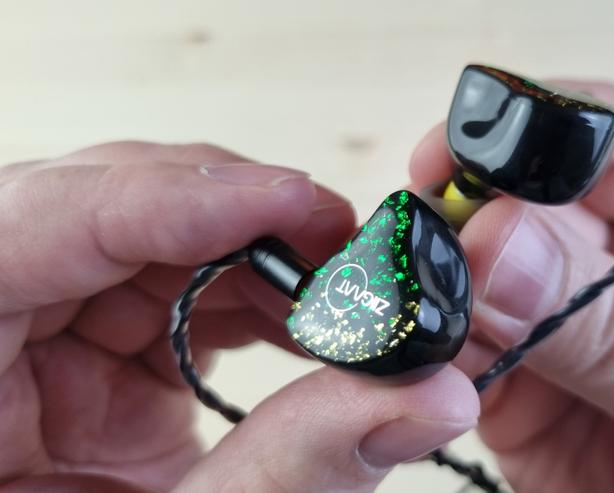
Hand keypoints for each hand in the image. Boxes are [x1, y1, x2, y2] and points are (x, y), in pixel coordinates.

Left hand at [0, 142, 478, 491]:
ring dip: (256, 258)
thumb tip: (422, 396)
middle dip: (236, 221)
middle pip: (101, 210)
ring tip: (343, 296)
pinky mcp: (82, 356)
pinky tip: (307, 324)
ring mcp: (28, 336)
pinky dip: (248, 300)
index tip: (294, 202)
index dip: (172, 199)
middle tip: (342, 250)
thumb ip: (291, 469)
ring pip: (148, 237)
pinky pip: (167, 288)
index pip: (37, 222)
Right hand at [410, 83, 613, 491]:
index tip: (463, 155)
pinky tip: (424, 375)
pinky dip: (421, 364)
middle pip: (513, 204)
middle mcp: (611, 264)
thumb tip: (499, 243)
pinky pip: (447, 362)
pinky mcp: (512, 397)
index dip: (532, 133)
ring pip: (466, 282)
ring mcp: (554, 330)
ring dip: (434, 296)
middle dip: (466, 220)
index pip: (602, 141)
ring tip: (425, 323)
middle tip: (436, 253)